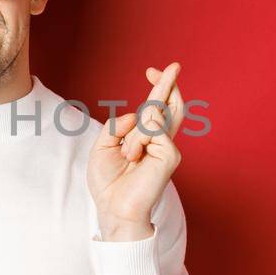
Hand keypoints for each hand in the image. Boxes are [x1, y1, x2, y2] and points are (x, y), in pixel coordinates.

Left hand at [87, 62, 185, 240]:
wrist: (112, 208)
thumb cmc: (108, 182)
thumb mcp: (103, 146)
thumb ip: (117, 126)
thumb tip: (138, 114)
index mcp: (146, 139)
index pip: (156, 108)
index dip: (158, 87)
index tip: (152, 71)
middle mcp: (161, 141)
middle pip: (171, 105)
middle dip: (168, 84)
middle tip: (172, 66)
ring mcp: (168, 147)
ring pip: (152, 116)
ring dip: (132, 133)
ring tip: (127, 156)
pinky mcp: (170, 155)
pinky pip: (151, 130)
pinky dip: (136, 141)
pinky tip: (133, 158)